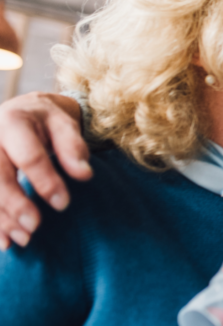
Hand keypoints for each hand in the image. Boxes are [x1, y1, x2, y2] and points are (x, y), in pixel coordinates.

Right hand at [0, 92, 88, 248]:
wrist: (20, 111)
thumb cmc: (46, 121)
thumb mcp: (64, 124)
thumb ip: (73, 147)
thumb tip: (84, 174)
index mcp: (14, 123)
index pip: (29, 157)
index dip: (46, 182)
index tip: (63, 204)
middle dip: (15, 204)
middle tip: (35, 227)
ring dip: (1, 219)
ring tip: (22, 239)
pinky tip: (2, 242)